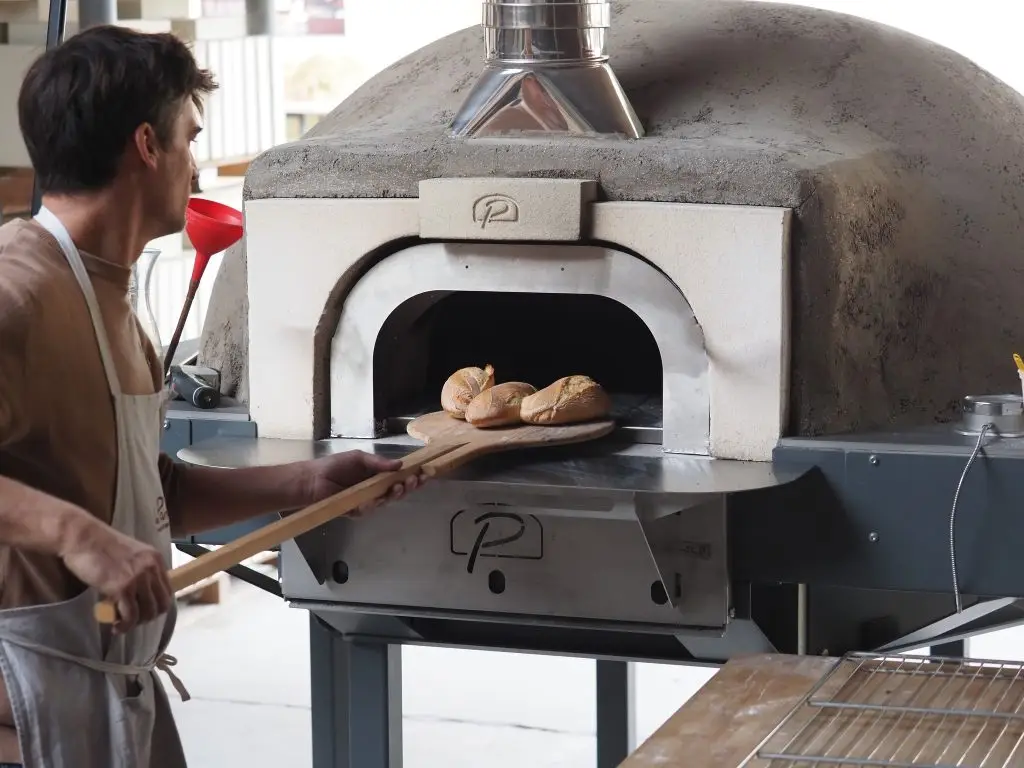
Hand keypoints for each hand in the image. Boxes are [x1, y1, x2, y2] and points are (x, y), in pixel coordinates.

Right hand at [58, 511, 172, 634]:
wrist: (82, 537)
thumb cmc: (100, 546)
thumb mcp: (130, 556)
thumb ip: (139, 571)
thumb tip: (140, 593)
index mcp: (155, 559)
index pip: (167, 591)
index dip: (156, 606)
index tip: (142, 611)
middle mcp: (151, 568)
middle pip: (161, 604)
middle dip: (148, 617)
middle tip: (132, 619)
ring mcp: (138, 578)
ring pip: (148, 612)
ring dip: (135, 623)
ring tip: (121, 624)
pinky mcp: (122, 587)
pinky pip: (130, 615)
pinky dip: (124, 625)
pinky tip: (115, 627)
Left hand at [305, 450, 426, 515]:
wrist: (312, 480)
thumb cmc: (334, 466)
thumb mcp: (359, 458)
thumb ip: (378, 463)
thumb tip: (399, 464)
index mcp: (377, 476)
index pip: (399, 478)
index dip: (413, 476)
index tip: (425, 472)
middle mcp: (375, 490)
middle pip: (398, 491)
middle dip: (409, 486)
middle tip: (416, 480)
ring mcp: (367, 502)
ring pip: (387, 501)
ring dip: (396, 494)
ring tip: (401, 485)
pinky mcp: (357, 511)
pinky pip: (370, 509)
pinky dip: (375, 503)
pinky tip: (378, 497)